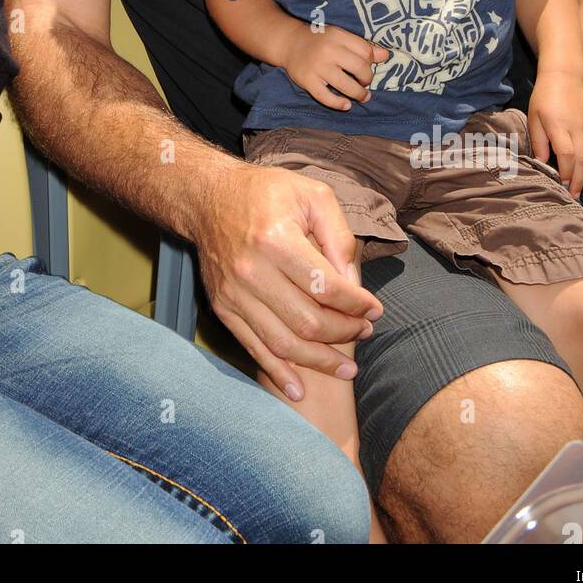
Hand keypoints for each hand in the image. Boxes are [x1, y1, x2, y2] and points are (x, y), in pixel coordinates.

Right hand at [196, 157, 382, 398]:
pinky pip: (253, 348)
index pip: (326, 287)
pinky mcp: (222, 307)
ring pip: (283, 343)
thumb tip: (354, 282)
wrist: (208, 197)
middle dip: (345, 333)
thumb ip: (339, 237)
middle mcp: (251, 270)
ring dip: (320, 361)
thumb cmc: (267, 193)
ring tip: (346, 367)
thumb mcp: (313, 196)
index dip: (357, 305)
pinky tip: (300, 389)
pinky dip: (278, 373)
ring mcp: (233, 293)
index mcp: (276, 239)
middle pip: (308, 321)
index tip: (375, 310)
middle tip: (364, 331)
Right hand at [282, 22, 389, 110]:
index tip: (367, 66)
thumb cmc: (320, 40)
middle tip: (364, 82)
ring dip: (359, 94)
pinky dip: (338, 104)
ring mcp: (317, 67)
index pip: (365, 51)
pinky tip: (347, 105)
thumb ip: (362, 45)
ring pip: (346, 86)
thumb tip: (385, 55)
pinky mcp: (307, 81)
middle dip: (367, 79)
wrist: (289, 43)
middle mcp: (328, 51)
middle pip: (360, 68)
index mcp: (338, 36)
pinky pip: (326, 97)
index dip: (371, 62)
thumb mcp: (340, 37)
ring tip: (363, 96)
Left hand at [527, 70, 582, 197]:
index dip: (565, 171)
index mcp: (559, 125)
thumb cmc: (544, 98)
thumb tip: (541, 162)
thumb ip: (538, 141)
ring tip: (578, 188)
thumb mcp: (533, 117)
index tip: (561, 184)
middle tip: (572, 195)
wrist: (564, 77)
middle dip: (578, 180)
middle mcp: (577, 127)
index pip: (567, 153)